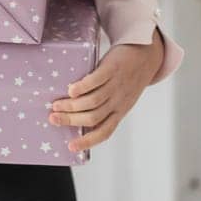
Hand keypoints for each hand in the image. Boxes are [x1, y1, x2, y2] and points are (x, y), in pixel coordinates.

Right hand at [48, 29, 164, 153]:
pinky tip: (71, 90)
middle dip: (70, 120)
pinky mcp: (113, 69)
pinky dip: (82, 87)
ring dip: (71, 106)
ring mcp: (116, 85)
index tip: (71, 147)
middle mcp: (118, 101)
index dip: (87, 141)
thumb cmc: (130, 76)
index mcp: (120, 111)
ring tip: (56, 104)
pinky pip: (96, 80)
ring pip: (92, 102)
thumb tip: (78, 113)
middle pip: (92, 117)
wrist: (147, 53)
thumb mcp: (123, 96)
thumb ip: (106, 105)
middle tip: (53, 119)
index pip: (104, 132)